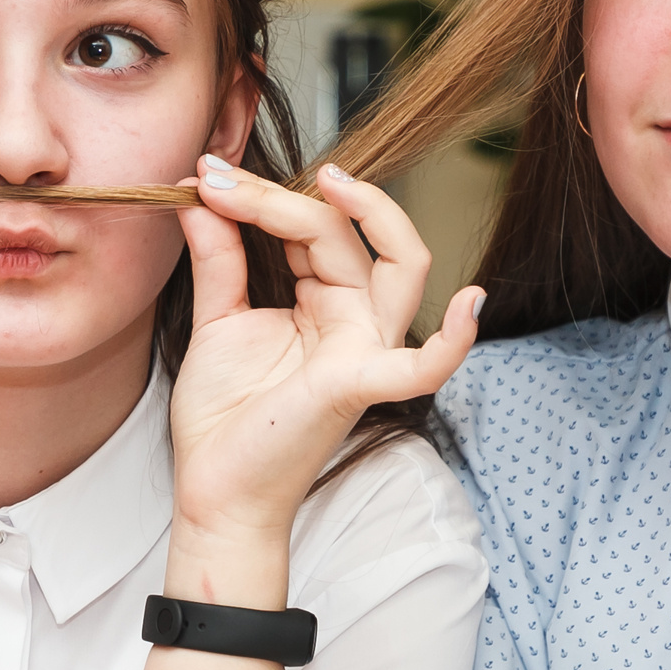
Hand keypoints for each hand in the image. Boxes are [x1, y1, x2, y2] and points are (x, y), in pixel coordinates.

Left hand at [166, 158, 480, 547]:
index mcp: (325, 302)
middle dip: (285, 199)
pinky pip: (423, 367)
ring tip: (330, 183)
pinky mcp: (361, 387)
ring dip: (371, 216)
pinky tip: (470, 306)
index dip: (261, 196)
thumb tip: (199, 193)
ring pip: (397, 267)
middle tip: (223, 180)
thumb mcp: (219, 320)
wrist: (216, 490)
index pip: (312, 228)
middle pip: (347, 235)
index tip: (204, 179)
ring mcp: (366, 351)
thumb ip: (218, 257)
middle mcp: (356, 320)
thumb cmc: (226, 416)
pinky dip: (453, 341)